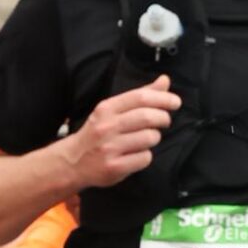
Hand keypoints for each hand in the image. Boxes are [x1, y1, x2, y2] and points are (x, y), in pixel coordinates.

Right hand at [65, 75, 179, 188]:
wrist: (72, 161)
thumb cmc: (98, 132)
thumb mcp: (113, 110)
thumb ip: (140, 96)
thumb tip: (165, 80)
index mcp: (106, 108)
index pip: (140, 97)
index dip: (163, 98)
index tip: (175, 102)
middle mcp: (107, 126)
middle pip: (148, 117)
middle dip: (163, 118)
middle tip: (164, 121)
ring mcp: (109, 147)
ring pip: (149, 138)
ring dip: (154, 138)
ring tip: (146, 139)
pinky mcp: (114, 166)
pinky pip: (145, 158)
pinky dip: (146, 156)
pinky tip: (136, 155)